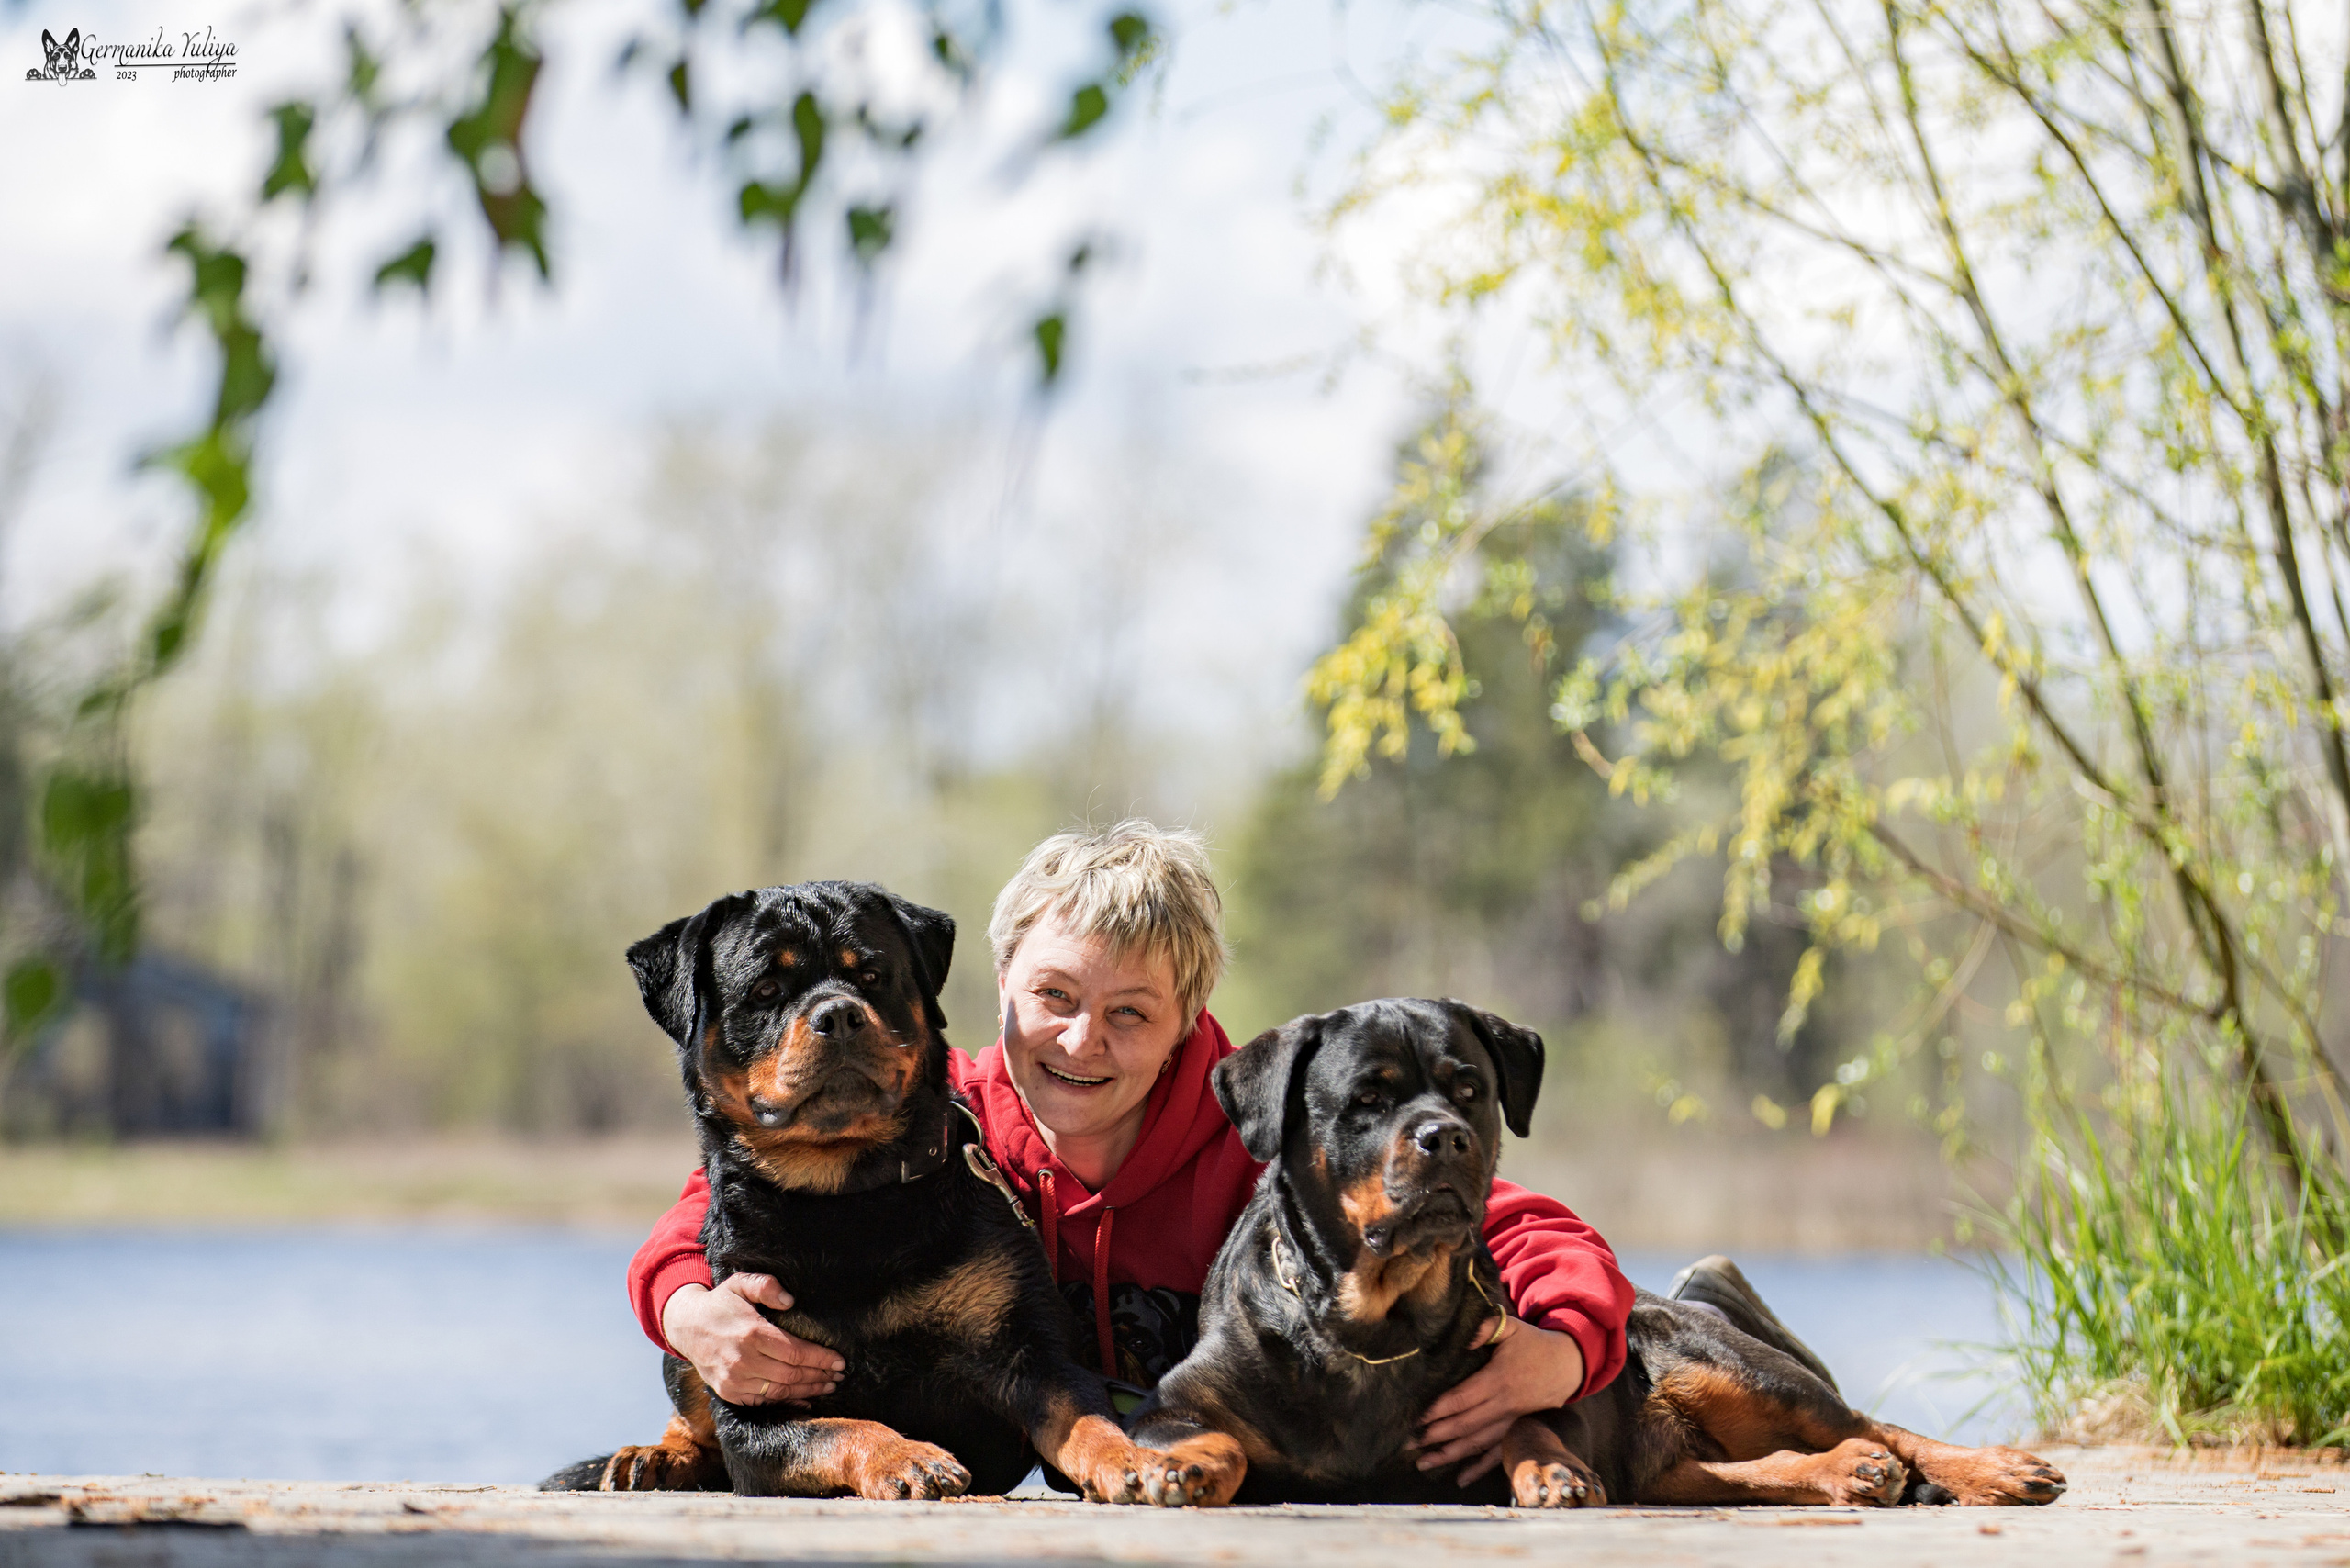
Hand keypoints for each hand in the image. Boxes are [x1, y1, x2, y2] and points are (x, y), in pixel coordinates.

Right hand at [661, 1274, 844, 1404]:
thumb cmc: (721, 1303)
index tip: (840, 1360)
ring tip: (828, 1386)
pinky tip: (805, 1399)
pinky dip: (787, 1402)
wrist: (686, 1327)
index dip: (821, 1358)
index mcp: (751, 1333)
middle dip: (820, 1376)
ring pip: (781, 1391)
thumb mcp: (740, 1283)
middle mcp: (743, 1360)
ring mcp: (734, 1380)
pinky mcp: (729, 1392)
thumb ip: (766, 1286)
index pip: (796, 1351)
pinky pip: (763, 1402)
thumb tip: (790, 1300)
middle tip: (839, 1375)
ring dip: (808, 1391)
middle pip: (792, 1374)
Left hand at [1413, 1316, 1585, 1484]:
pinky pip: (1498, 1453)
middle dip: (1435, 1436)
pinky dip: (1480, 1468)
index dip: (1438, 1410)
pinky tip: (1461, 1480)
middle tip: (1408, 1443)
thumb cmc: (1534, 1343)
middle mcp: (1505, 1404)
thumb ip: (1487, 1327)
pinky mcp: (1519, 1430)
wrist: (1568, 1365)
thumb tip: (1463, 1337)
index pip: (1463, 1398)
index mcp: (1499, 1379)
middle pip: (1465, 1424)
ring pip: (1478, 1443)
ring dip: (1450, 1455)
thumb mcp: (1512, 1327)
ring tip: (1423, 1463)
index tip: (1416, 1418)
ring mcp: (1512, 1421)